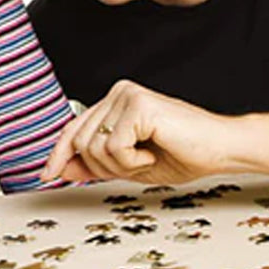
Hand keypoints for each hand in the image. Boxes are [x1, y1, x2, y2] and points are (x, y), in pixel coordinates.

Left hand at [43, 80, 232, 184]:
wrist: (222, 150)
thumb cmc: (182, 155)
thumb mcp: (128, 166)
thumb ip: (94, 164)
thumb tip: (60, 170)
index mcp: (113, 103)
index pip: (73, 129)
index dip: (58, 154)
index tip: (46, 176)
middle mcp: (116, 93)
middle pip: (79, 142)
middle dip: (102, 168)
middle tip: (136, 167)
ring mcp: (126, 95)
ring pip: (93, 147)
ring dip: (120, 166)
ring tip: (147, 159)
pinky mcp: (138, 104)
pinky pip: (113, 147)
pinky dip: (132, 162)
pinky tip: (153, 153)